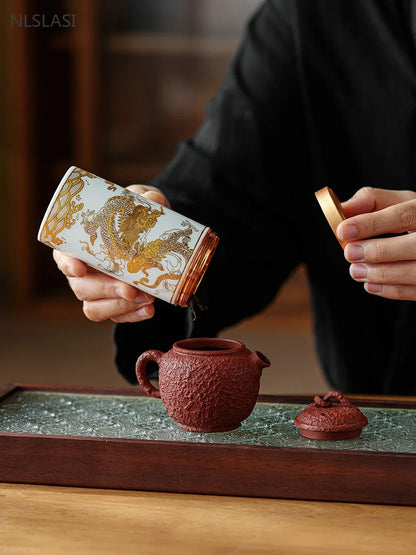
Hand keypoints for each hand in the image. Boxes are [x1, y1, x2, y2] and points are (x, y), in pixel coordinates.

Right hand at [53, 185, 169, 321]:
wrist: (152, 234)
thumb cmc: (134, 215)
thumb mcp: (139, 202)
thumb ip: (145, 198)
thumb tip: (153, 199)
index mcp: (77, 245)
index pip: (63, 258)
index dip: (69, 266)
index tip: (81, 269)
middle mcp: (82, 272)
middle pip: (82, 288)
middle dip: (106, 290)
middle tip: (130, 289)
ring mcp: (97, 291)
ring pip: (95, 308)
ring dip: (120, 306)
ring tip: (145, 299)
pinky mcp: (114, 304)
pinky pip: (117, 316)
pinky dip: (132, 316)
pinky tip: (149, 310)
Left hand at [336, 187, 415, 299]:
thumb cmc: (414, 219)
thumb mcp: (398, 202)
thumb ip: (370, 201)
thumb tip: (342, 209)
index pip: (403, 215)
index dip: (372, 223)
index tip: (344, 230)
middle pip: (413, 245)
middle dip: (377, 251)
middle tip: (350, 253)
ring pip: (413, 272)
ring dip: (378, 274)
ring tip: (356, 270)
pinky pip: (414, 291)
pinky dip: (388, 290)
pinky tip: (370, 283)